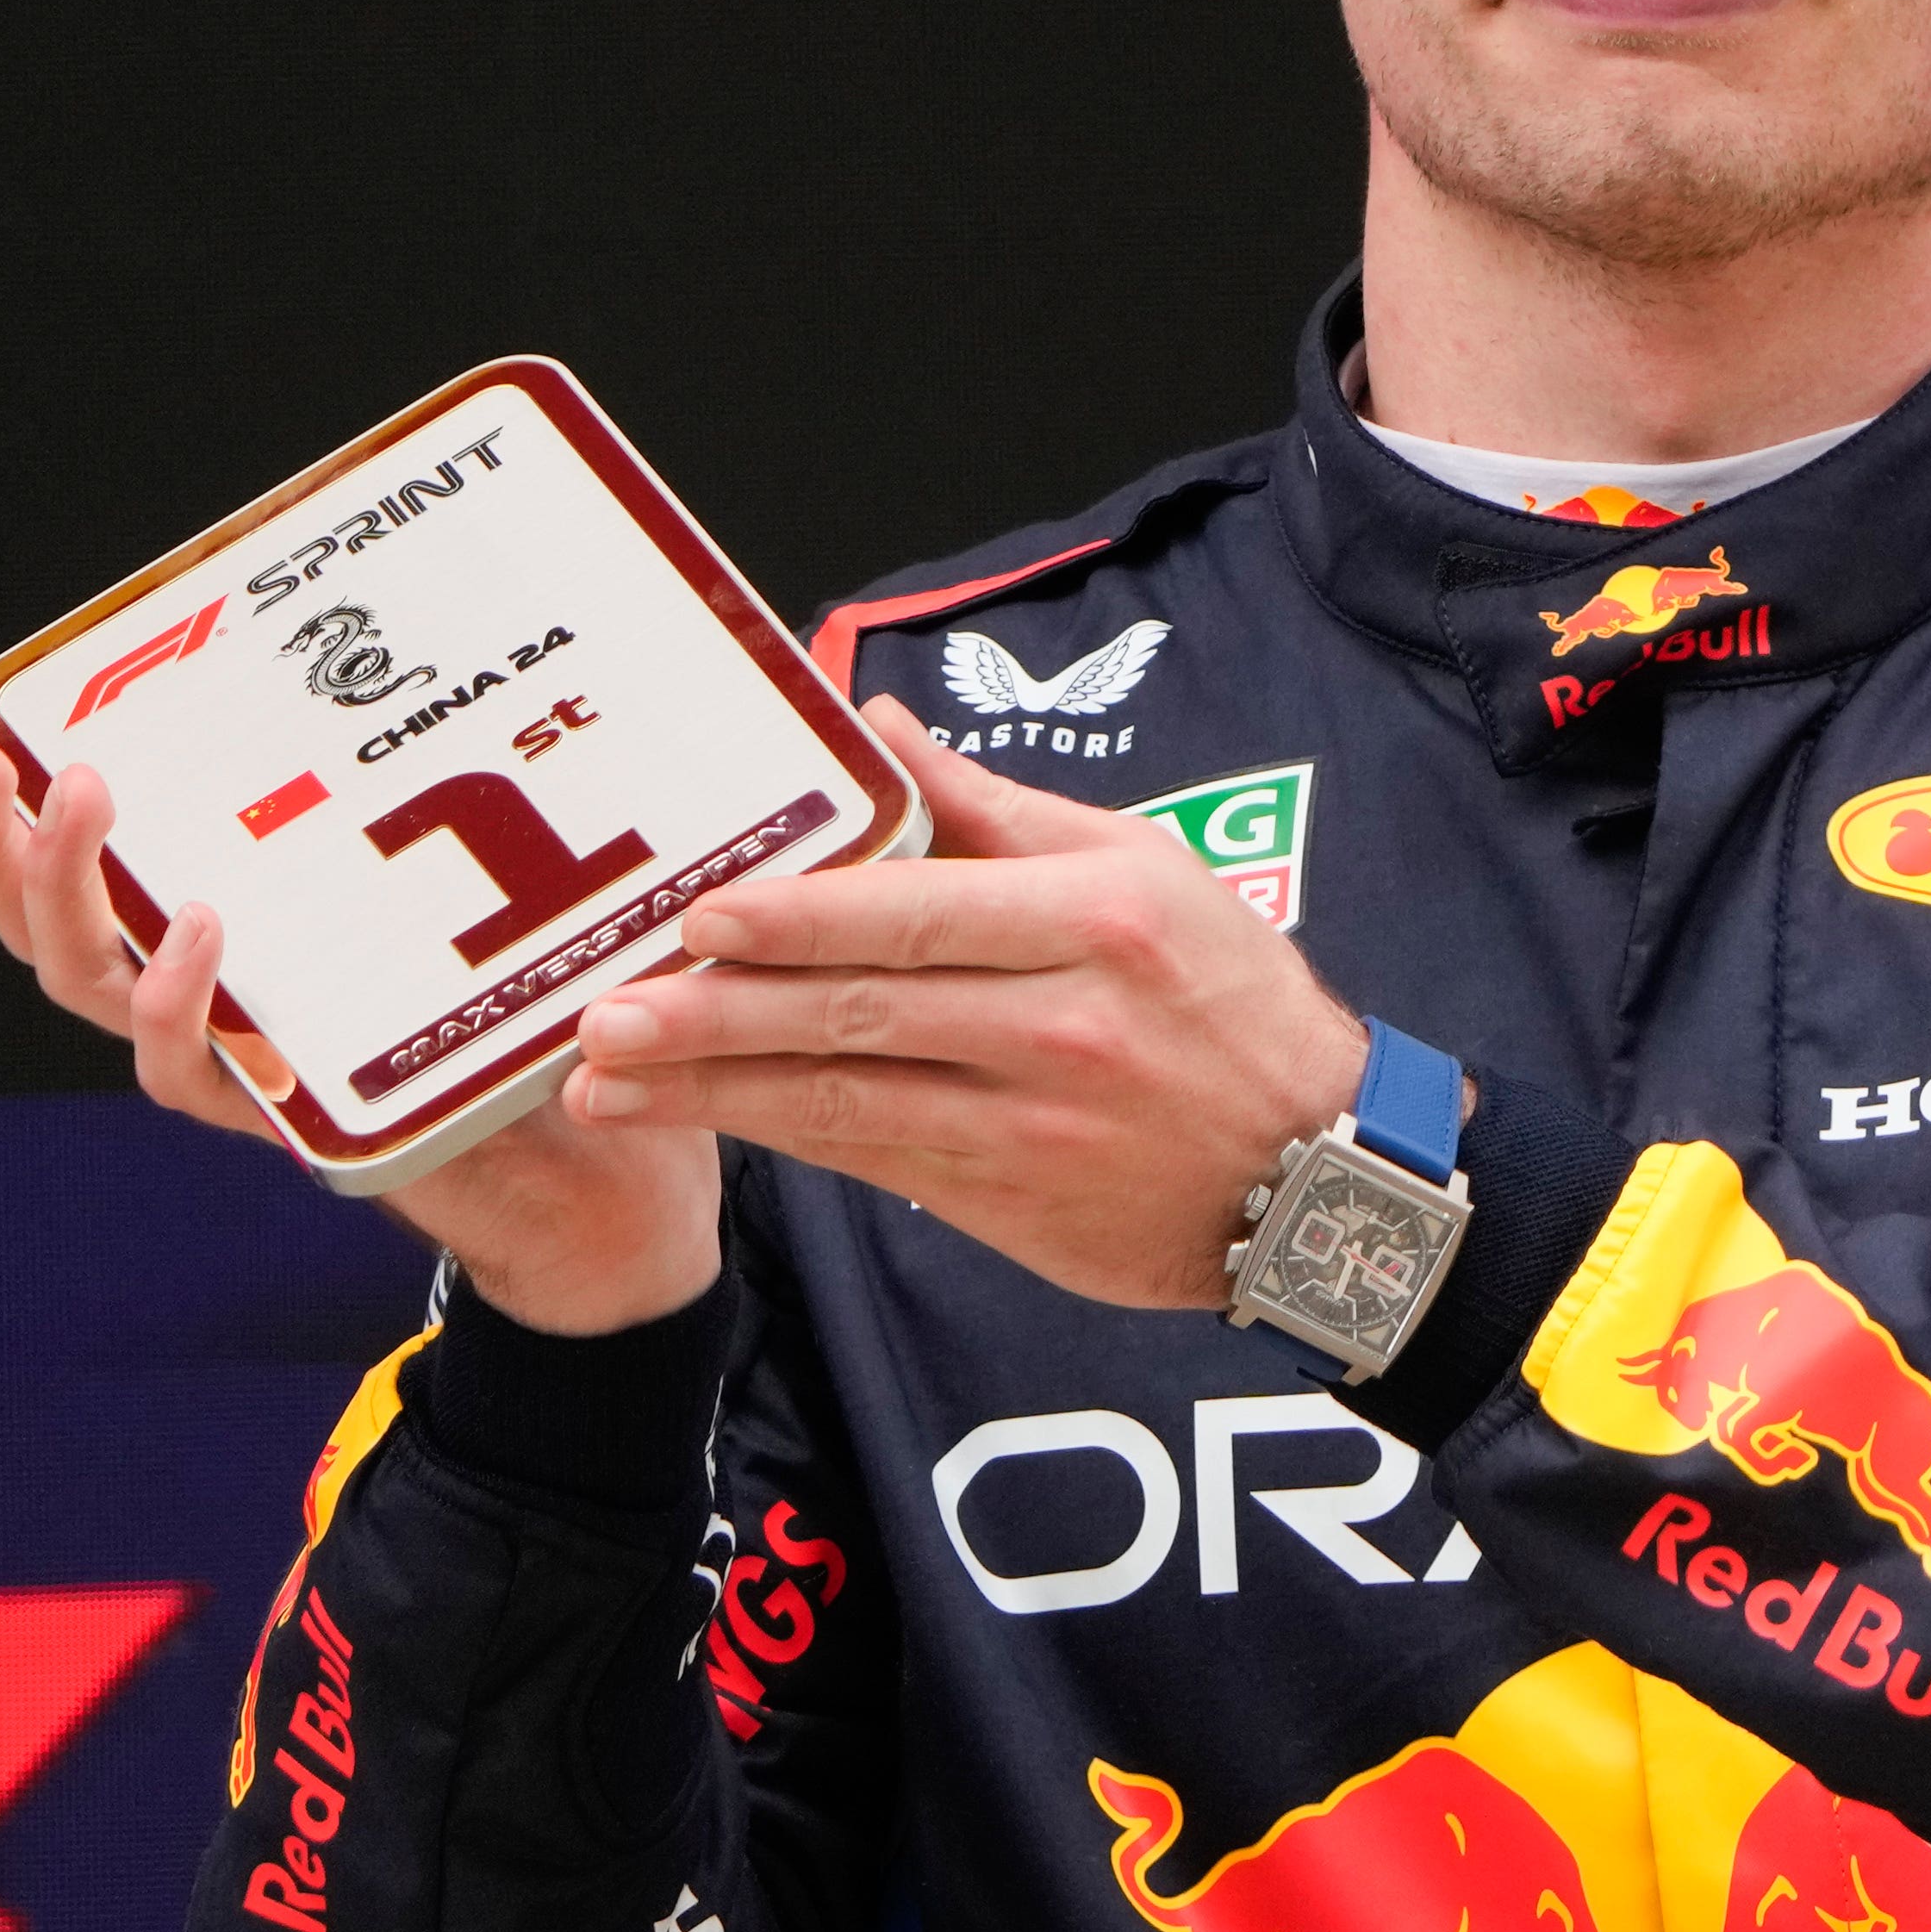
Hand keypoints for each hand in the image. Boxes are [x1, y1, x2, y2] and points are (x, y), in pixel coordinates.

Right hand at [0, 736, 721, 1333]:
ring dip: (71, 894)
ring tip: (82, 800)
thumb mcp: (458, 898)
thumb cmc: (519, 1022)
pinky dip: (181, 1001)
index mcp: (215, 956)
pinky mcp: (287, 1119)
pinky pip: (197, 1072)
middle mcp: (201, 1013)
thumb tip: (392, 693)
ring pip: (98, 990)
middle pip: (53, 933)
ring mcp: (235, 1067)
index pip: (75, 890)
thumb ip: (409, 830)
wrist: (594, 1172)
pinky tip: (196, 927)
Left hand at [564, 700, 1371, 1307]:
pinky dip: (780, 1136)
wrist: (1323, 1175)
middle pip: (866, 1010)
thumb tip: (882, 734)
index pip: (923, 912)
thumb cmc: (1231, 1001)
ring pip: (850, 1097)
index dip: (804, 919)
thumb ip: (1003, 811)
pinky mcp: (1011, 1197)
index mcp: (1098, 920)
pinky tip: (701, 1117)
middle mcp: (1065, 1024)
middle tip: (607, 1009)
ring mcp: (1035, 1122)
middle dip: (721, 1010)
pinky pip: (874, 1158)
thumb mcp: (1149, 871)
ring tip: (607, 1078)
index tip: (702, 914)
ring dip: (718, 1086)